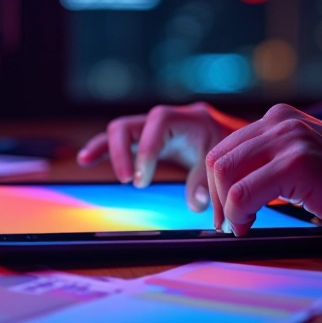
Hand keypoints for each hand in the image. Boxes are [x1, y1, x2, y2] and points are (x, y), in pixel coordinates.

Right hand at [77, 102, 246, 211]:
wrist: (236, 141)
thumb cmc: (231, 151)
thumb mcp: (224, 164)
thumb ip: (208, 184)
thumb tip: (196, 203)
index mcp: (189, 119)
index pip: (159, 123)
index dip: (147, 149)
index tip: (143, 180)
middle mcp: (167, 120)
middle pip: (131, 123)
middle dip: (122, 152)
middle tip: (129, 182)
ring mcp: (154, 129)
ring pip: (121, 130)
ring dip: (108, 150)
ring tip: (93, 165)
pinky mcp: (147, 139)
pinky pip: (120, 140)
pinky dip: (102, 148)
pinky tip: (85, 159)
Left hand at [205, 104, 321, 251]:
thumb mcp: (313, 163)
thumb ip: (278, 164)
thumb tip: (236, 190)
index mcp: (283, 119)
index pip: (225, 148)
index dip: (218, 185)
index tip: (226, 212)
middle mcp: (282, 121)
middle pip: (216, 158)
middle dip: (215, 197)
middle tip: (227, 225)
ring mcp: (290, 139)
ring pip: (223, 173)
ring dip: (224, 207)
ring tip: (239, 228)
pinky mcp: (297, 164)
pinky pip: (242, 193)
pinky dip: (238, 216)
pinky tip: (250, 228)